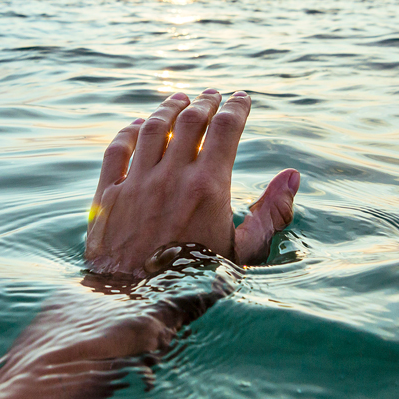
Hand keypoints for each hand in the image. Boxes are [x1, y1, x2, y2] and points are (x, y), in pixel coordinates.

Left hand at [85, 89, 299, 275]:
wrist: (136, 304)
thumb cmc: (196, 282)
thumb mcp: (244, 252)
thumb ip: (271, 213)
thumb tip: (292, 177)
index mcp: (209, 187)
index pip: (226, 128)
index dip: (236, 107)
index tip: (242, 98)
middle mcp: (171, 177)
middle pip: (189, 120)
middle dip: (204, 103)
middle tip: (212, 95)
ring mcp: (136, 183)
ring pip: (152, 128)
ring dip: (168, 109)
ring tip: (179, 100)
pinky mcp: (107, 195)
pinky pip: (117, 150)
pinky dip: (128, 132)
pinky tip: (137, 126)